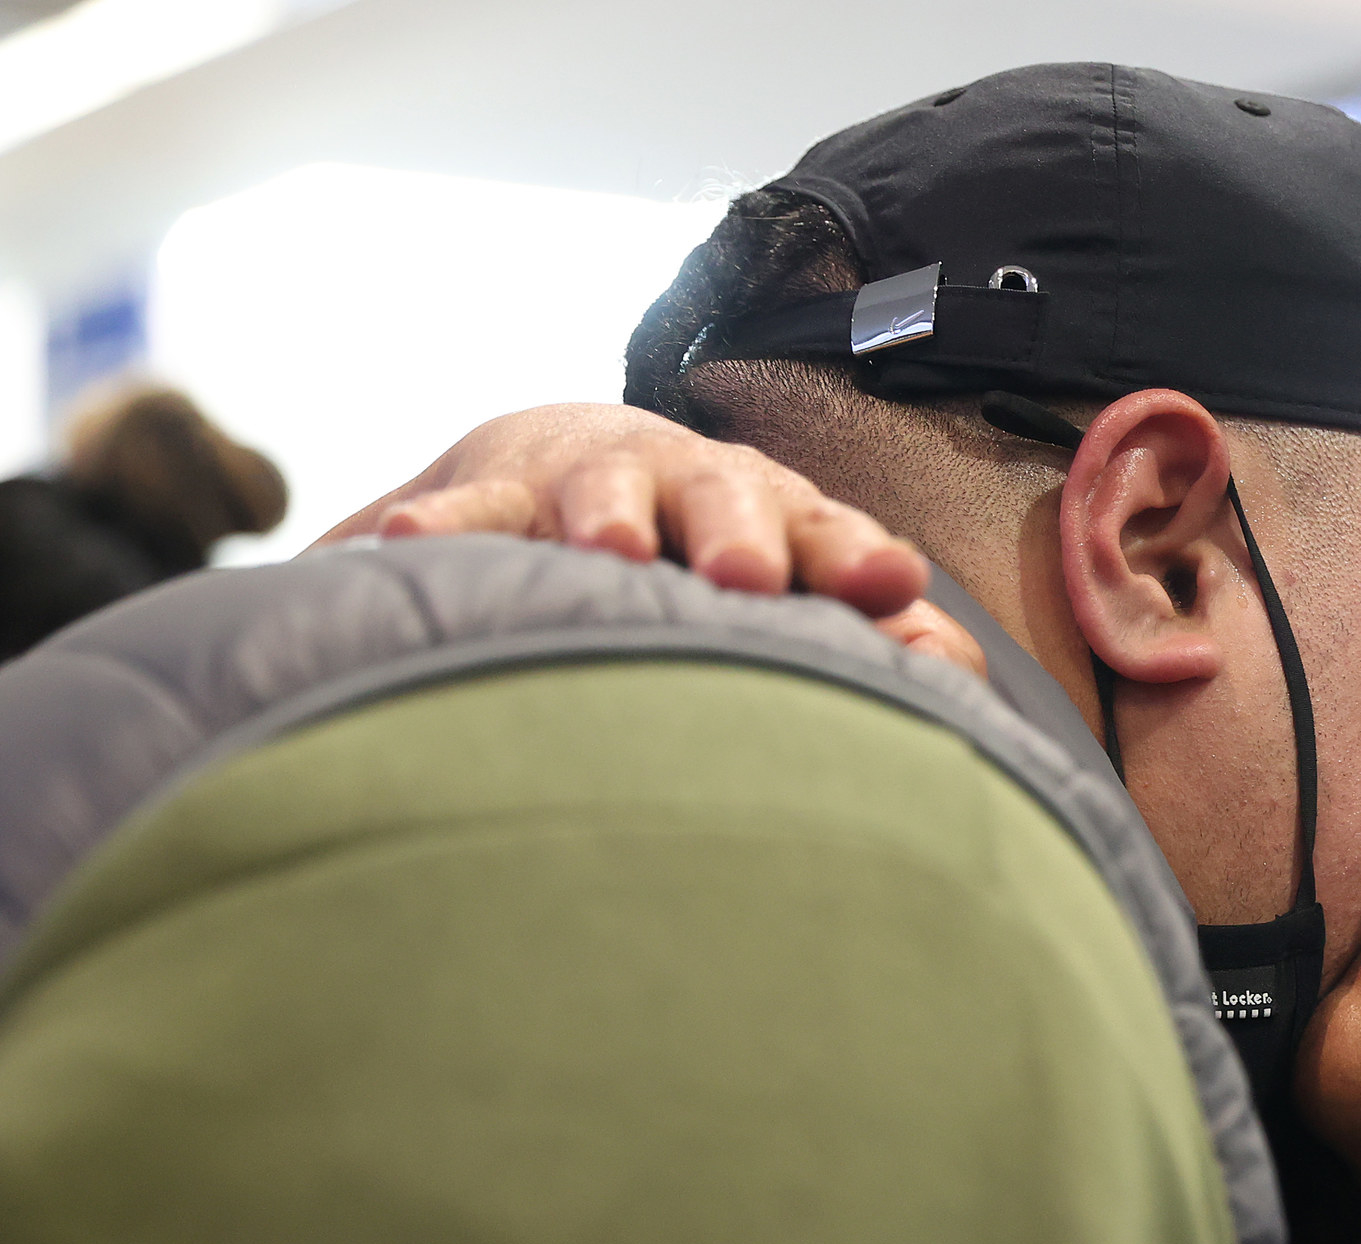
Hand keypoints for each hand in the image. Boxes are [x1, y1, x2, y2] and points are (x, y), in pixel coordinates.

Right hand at [323, 404, 930, 628]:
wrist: (580, 454)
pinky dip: (442, 528)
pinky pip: (468, 513)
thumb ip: (886, 632)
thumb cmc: (720, 547)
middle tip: (751, 575)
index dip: (857, 555)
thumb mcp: (804, 578)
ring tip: (610, 552)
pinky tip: (404, 544)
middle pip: (727, 500)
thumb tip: (956, 672)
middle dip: (741, 533)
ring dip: (612, 519)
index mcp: (778, 516)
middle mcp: (693, 489)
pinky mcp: (501, 496)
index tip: (890, 580)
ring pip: (604, 496)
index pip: (830, 531)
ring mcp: (597, 488)